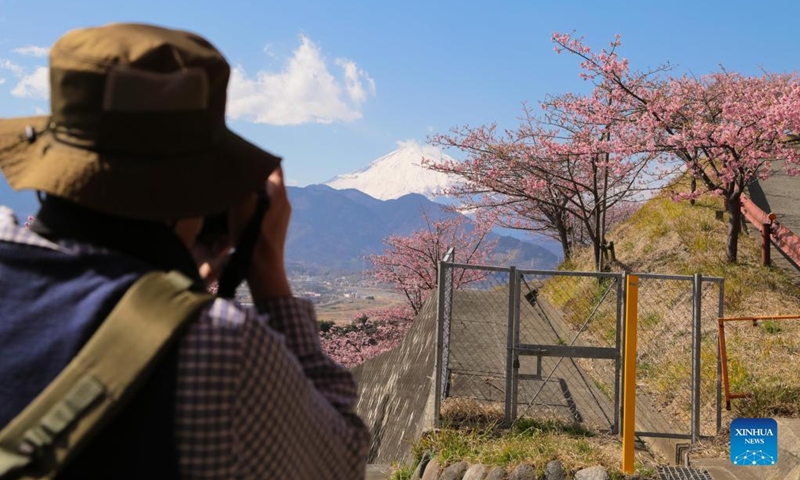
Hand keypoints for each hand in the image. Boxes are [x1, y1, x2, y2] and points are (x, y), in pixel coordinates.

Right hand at [228, 167, 292, 299]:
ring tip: (236, 190)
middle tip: (235, 171)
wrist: (263, 268)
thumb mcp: (241, 203)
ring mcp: (282, 217)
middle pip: (270, 180)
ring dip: (253, 191)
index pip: (273, 165)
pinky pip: (266, 209)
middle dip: (254, 174)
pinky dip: (255, 206)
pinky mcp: (276, 229)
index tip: (244, 153)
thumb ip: (242, 183)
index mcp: (278, 193)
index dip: (259, 157)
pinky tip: (241, 212)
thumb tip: (238, 167)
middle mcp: (284, 202)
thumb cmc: (251, 235)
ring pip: (268, 195)